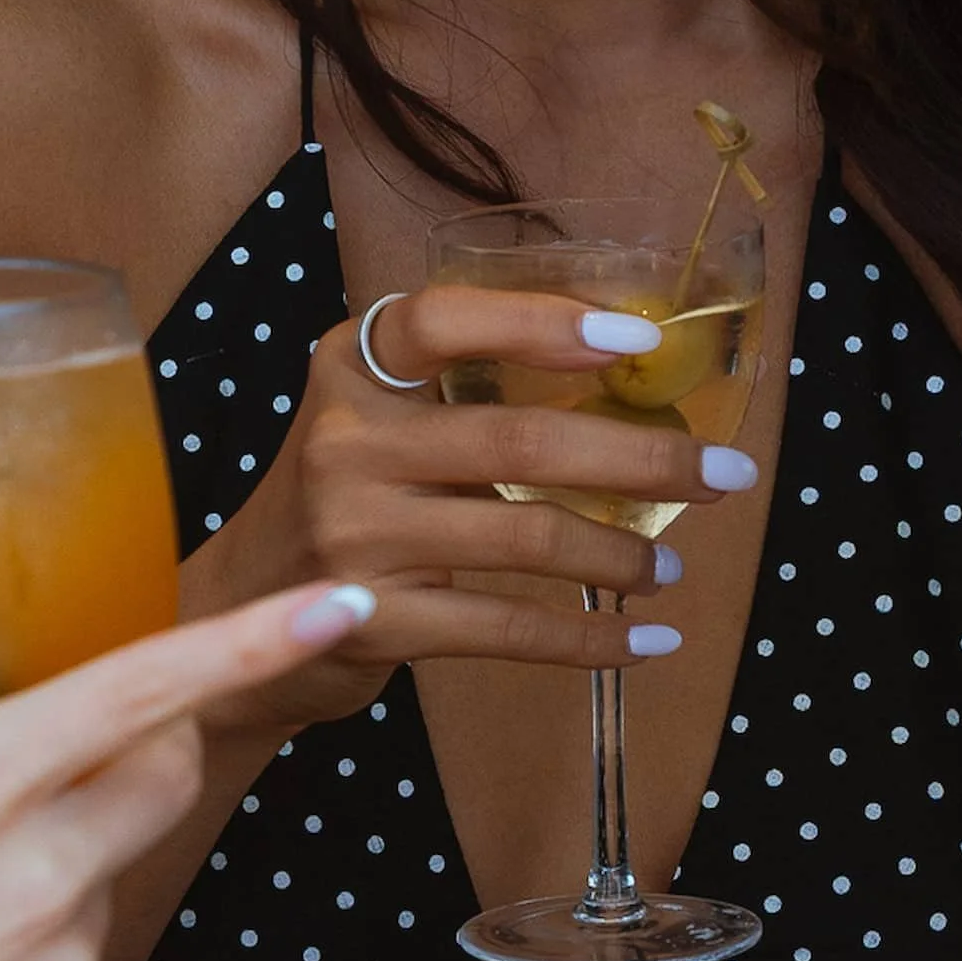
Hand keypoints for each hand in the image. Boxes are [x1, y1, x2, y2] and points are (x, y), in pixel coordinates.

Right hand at [0, 578, 374, 960]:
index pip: (147, 689)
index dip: (254, 639)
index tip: (338, 604)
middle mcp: (47, 867)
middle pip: (171, 770)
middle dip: (154, 739)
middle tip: (77, 736)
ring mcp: (69, 957)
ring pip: (116, 863)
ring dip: (70, 849)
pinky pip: (86, 951)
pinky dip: (41, 935)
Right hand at [188, 288, 757, 731]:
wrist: (237, 616)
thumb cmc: (345, 500)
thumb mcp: (377, 420)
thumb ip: (464, 388)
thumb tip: (629, 368)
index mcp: (350, 367)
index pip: (443, 320)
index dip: (544, 322)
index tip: (638, 338)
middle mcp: (345, 441)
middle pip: (516, 440)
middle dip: (640, 457)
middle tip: (724, 472)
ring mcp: (354, 535)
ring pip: (525, 538)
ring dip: (622, 554)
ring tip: (673, 566)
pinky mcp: (372, 622)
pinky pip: (507, 629)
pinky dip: (588, 638)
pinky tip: (645, 640)